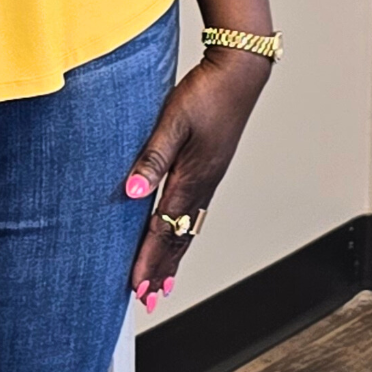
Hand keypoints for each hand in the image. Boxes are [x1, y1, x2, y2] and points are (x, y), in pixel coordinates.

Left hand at [124, 47, 270, 311]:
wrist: (240, 72)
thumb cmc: (206, 92)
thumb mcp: (172, 121)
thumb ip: (151, 157)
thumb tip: (131, 195)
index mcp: (192, 177)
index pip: (164, 229)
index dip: (149, 260)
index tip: (137, 287)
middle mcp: (203, 184)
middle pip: (179, 237)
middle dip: (163, 269)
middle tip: (148, 299)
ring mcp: (210, 177)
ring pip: (189, 227)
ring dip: (174, 256)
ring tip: (163, 280)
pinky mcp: (212, 167)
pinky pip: (195, 211)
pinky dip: (184, 233)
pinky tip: (179, 235)